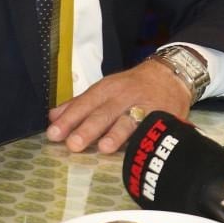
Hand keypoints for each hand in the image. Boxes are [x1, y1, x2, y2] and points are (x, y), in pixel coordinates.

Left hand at [46, 59, 190, 153]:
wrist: (170, 75)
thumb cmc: (132, 86)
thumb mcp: (105, 89)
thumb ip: (79, 104)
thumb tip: (53, 118)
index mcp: (106, 89)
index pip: (84, 104)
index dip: (69, 119)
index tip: (54, 134)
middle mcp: (123, 96)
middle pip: (103, 113)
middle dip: (88, 128)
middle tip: (73, 144)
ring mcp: (143, 106)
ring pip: (127, 121)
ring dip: (115, 134)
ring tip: (103, 148)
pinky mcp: (161, 115)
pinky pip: (150, 127)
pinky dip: (142, 137)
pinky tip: (136, 147)